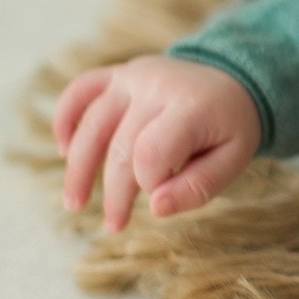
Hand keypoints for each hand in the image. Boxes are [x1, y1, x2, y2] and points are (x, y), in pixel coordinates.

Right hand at [51, 53, 260, 232]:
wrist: (234, 78)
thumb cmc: (229, 127)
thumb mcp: (232, 160)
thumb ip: (198, 187)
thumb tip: (155, 208)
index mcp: (191, 107)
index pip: (151, 153)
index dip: (146, 184)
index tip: (155, 200)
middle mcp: (157, 86)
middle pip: (121, 147)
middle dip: (114, 193)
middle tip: (115, 225)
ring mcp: (134, 76)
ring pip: (93, 124)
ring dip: (78, 168)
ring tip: (75, 204)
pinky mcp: (119, 73)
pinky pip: (81, 89)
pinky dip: (65, 118)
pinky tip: (64, 150)